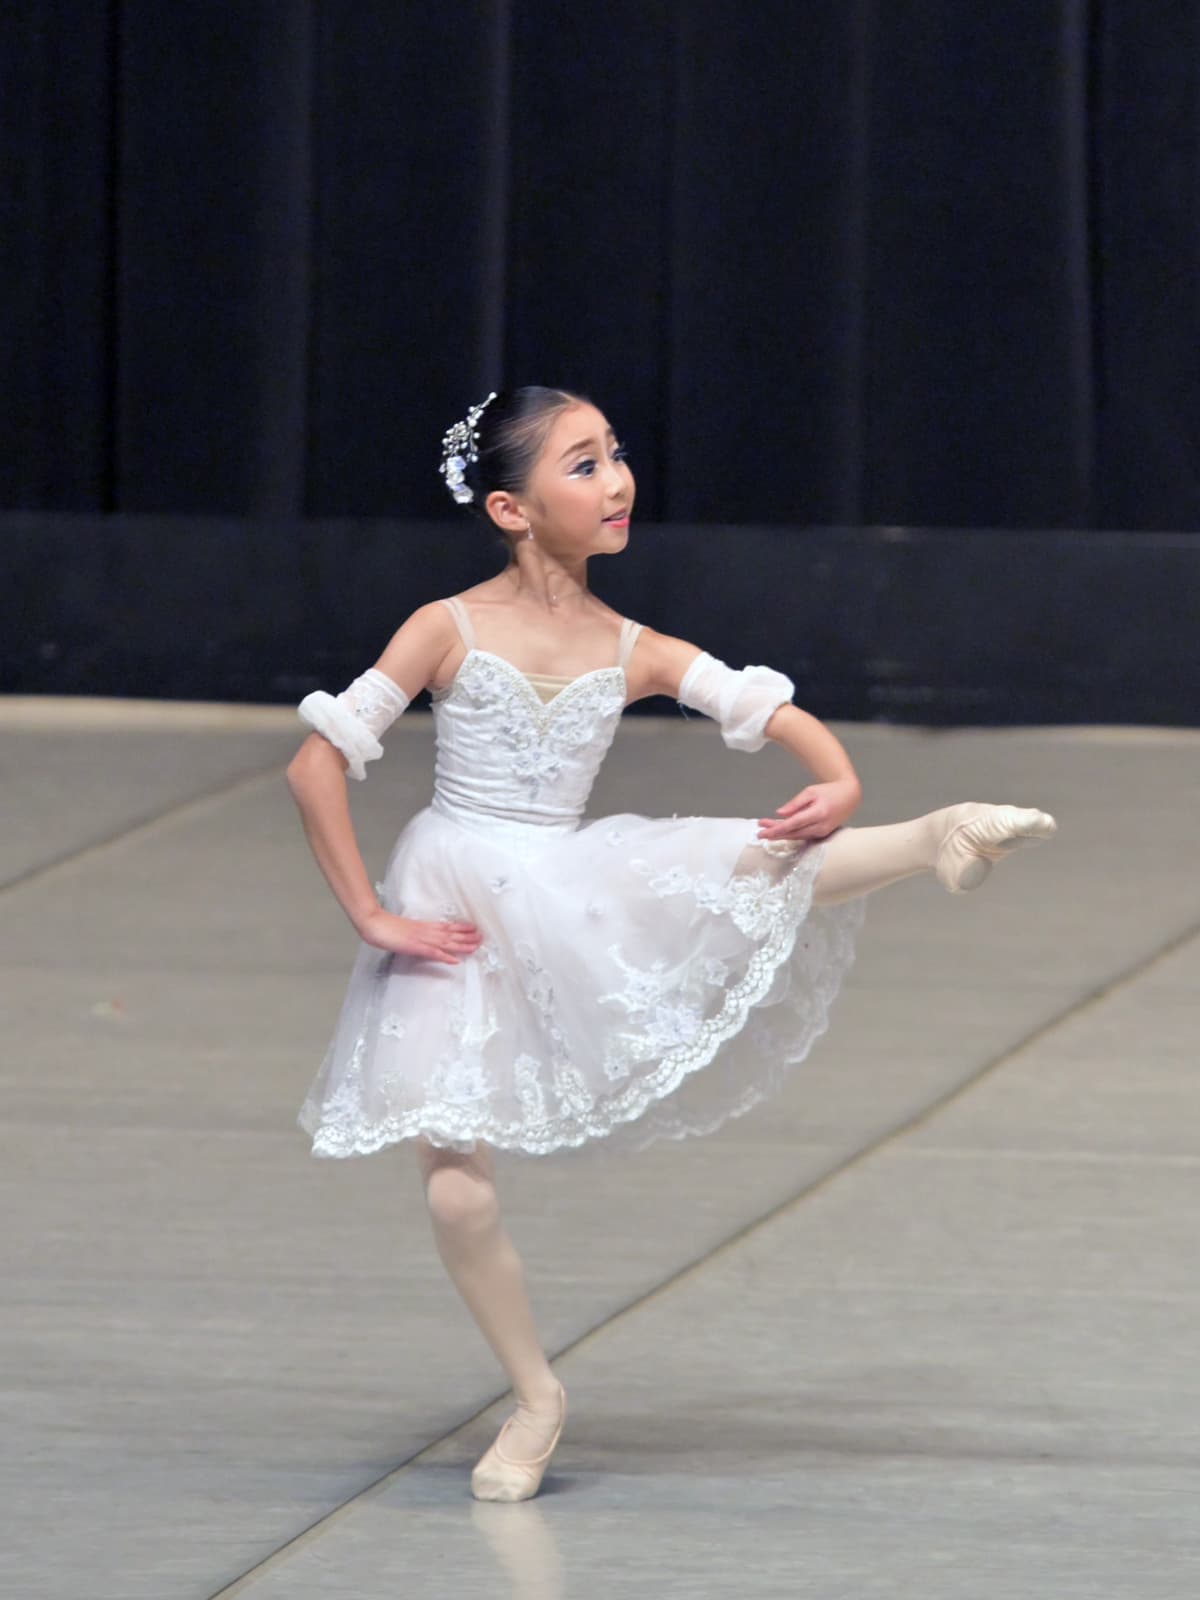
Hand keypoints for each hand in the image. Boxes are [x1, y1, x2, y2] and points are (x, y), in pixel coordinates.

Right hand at [356, 907, 482, 964]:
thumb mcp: (405, 929)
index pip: (447, 926)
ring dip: (461, 945)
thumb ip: (416, 932)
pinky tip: (455, 961)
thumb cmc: (386, 926)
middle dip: (467, 937)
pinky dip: (444, 957)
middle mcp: (426, 931)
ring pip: (446, 943)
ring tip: (475, 947)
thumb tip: (424, 937)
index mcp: (424, 926)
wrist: (374, 923)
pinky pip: (432, 953)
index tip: (474, 928)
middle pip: (451, 934)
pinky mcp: (415, 947)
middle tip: (482, 938)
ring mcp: (422, 939)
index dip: (462, 928)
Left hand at [756, 777, 861, 842]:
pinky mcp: (821, 834)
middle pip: (793, 833)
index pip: (793, 824)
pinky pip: (802, 835)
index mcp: (818, 813)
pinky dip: (790, 833)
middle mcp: (820, 826)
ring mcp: (822, 832)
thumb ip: (795, 803)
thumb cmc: (829, 791)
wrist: (849, 797)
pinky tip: (778, 830)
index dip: (776, 829)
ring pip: (797, 836)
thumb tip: (779, 814)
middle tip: (759, 833)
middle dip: (775, 834)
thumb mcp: (810, 791)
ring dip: (780, 834)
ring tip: (765, 829)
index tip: (762, 831)